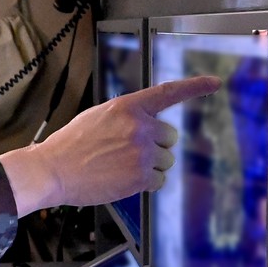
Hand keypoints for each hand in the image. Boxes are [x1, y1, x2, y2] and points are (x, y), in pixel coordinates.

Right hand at [0, 75, 220, 214]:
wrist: (52, 171)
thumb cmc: (70, 146)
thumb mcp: (98, 117)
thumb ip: (126, 117)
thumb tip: (146, 126)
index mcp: (127, 107)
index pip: (167, 93)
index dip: (194, 86)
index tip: (214, 83)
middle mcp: (139, 127)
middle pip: (169, 137)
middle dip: (154, 145)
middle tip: (127, 152)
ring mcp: (142, 152)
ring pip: (165, 161)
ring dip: (149, 166)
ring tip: (119, 167)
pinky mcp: (141, 177)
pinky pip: (158, 181)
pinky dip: (144, 183)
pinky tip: (121, 179)